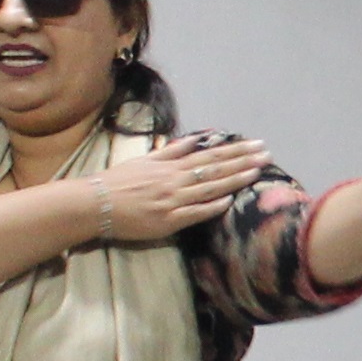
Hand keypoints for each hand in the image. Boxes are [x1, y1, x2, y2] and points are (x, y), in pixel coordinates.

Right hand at [87, 135, 266, 244]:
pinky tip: (231, 201)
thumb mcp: (145, 160)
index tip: (256, 145)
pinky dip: (212, 206)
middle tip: (266, 153)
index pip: (210, 156)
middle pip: (215, 169)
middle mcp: (175, 180)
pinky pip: (195, 213)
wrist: (95, 203)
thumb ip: (172, 151)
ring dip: (234, 179)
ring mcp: (172, 201)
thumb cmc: (118, 182)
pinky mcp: (167, 221)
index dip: (235, 151)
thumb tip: (195, 139)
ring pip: (209, 188)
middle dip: (243, 161)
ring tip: (257, 171)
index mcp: (171, 166)